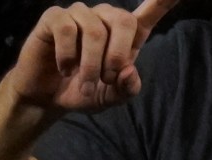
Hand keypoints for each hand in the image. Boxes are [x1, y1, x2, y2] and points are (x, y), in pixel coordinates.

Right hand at [8, 0, 179, 115]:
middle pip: (124, 20)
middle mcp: (105, 18)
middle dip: (117, 56)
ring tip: (85, 83)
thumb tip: (129, 70)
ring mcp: (80, 15)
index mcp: (127, 35)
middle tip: (106, 79)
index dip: (163, 2)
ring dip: (91, 65)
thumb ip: (128, 88)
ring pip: (95, 31)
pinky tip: (65, 68)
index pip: (149, 13)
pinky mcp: (55, 17)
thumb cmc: (86, 92)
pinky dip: (68, 56)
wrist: (49, 96)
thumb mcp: (113, 98)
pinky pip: (67, 29)